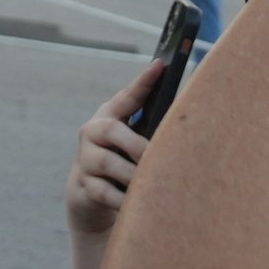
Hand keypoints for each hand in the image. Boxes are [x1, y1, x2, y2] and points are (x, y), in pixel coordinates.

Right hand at [66, 58, 160, 241]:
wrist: (90, 197)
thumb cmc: (123, 162)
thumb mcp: (131, 142)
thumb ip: (149, 129)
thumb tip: (185, 121)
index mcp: (108, 116)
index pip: (126, 96)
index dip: (143, 82)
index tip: (160, 65)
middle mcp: (91, 133)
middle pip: (111, 129)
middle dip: (137, 144)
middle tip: (157, 157)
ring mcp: (85, 160)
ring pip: (109, 163)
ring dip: (133, 174)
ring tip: (152, 183)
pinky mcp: (83, 187)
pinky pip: (106, 193)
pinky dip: (124, 199)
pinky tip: (137, 203)